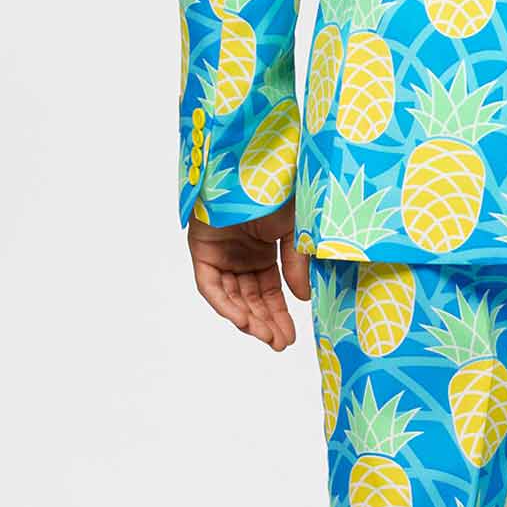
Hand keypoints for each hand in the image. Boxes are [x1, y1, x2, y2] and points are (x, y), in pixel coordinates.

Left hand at [187, 197, 309, 349]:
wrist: (250, 163)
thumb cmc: (275, 187)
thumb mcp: (296, 228)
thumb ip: (295, 262)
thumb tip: (304, 298)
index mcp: (262, 249)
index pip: (269, 291)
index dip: (278, 314)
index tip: (290, 337)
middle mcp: (240, 255)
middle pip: (250, 298)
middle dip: (265, 322)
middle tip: (279, 343)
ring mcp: (220, 254)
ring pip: (231, 296)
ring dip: (247, 318)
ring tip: (265, 335)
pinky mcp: (202, 251)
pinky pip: (211, 285)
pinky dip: (225, 303)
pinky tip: (244, 319)